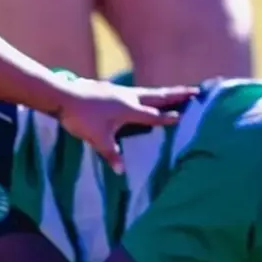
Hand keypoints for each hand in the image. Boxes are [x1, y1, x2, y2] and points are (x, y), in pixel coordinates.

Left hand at [54, 78, 197, 172]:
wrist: (65, 96)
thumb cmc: (83, 118)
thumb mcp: (97, 138)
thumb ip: (111, 153)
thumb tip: (121, 171)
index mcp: (130, 110)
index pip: (155, 115)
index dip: (169, 117)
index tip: (185, 116)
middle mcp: (131, 98)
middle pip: (160, 97)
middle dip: (178, 95)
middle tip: (196, 91)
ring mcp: (123, 92)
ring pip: (151, 92)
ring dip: (167, 92)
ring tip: (180, 90)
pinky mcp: (115, 90)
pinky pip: (140, 91)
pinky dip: (151, 93)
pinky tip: (148, 94)